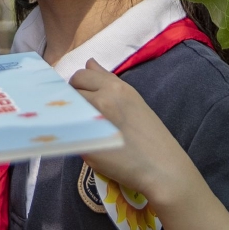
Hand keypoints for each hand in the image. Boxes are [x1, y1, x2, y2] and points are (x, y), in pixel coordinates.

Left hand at [70, 60, 228, 229]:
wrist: (162, 167)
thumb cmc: (149, 136)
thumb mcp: (131, 100)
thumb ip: (106, 81)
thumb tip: (89, 62)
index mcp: (116, 87)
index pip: (81, 75)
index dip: (78, 87)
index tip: (83, 98)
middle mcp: (103, 98)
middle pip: (70, 90)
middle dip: (70, 99)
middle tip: (82, 115)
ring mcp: (93, 119)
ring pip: (66, 108)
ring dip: (69, 115)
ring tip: (84, 128)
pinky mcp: (86, 142)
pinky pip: (67, 131)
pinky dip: (70, 133)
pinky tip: (81, 141)